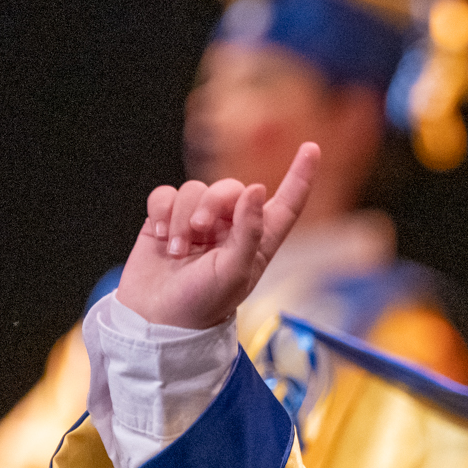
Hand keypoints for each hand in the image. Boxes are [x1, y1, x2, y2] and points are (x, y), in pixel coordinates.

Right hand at [116, 144, 318, 328]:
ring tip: (177, 250)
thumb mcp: (234, 272)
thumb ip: (249, 231)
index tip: (311, 148)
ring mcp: (197, 222)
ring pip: (195, 189)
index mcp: (257, 242)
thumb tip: (256, 189)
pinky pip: (167, 194)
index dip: (299, 177)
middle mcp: (230, 227)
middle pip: (230, 188)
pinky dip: (161, 210)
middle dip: (213, 203)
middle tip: (200, 232)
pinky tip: (159, 234)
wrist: (156, 319)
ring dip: (183, 217)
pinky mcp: (167, 219)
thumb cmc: (202, 303)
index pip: (286, 204)